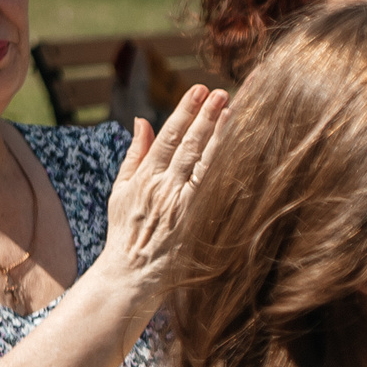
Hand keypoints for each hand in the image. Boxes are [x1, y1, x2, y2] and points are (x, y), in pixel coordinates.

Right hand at [99, 84, 226, 306]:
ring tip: (237, 112)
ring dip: (222, 137)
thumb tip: (142, 120)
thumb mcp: (121, 190)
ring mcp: (183, 206)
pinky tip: (245, 154)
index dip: (185, 111)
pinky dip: (230, 171)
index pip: (169, 136)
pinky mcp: (198, 224)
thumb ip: (135, 154)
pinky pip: (217, 193)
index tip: (200, 89)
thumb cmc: (126, 232)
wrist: (130, 276)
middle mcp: (165, 188)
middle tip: (224, 91)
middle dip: (208, 116)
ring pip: (207, 165)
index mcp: (146, 177)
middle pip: (191, 145)